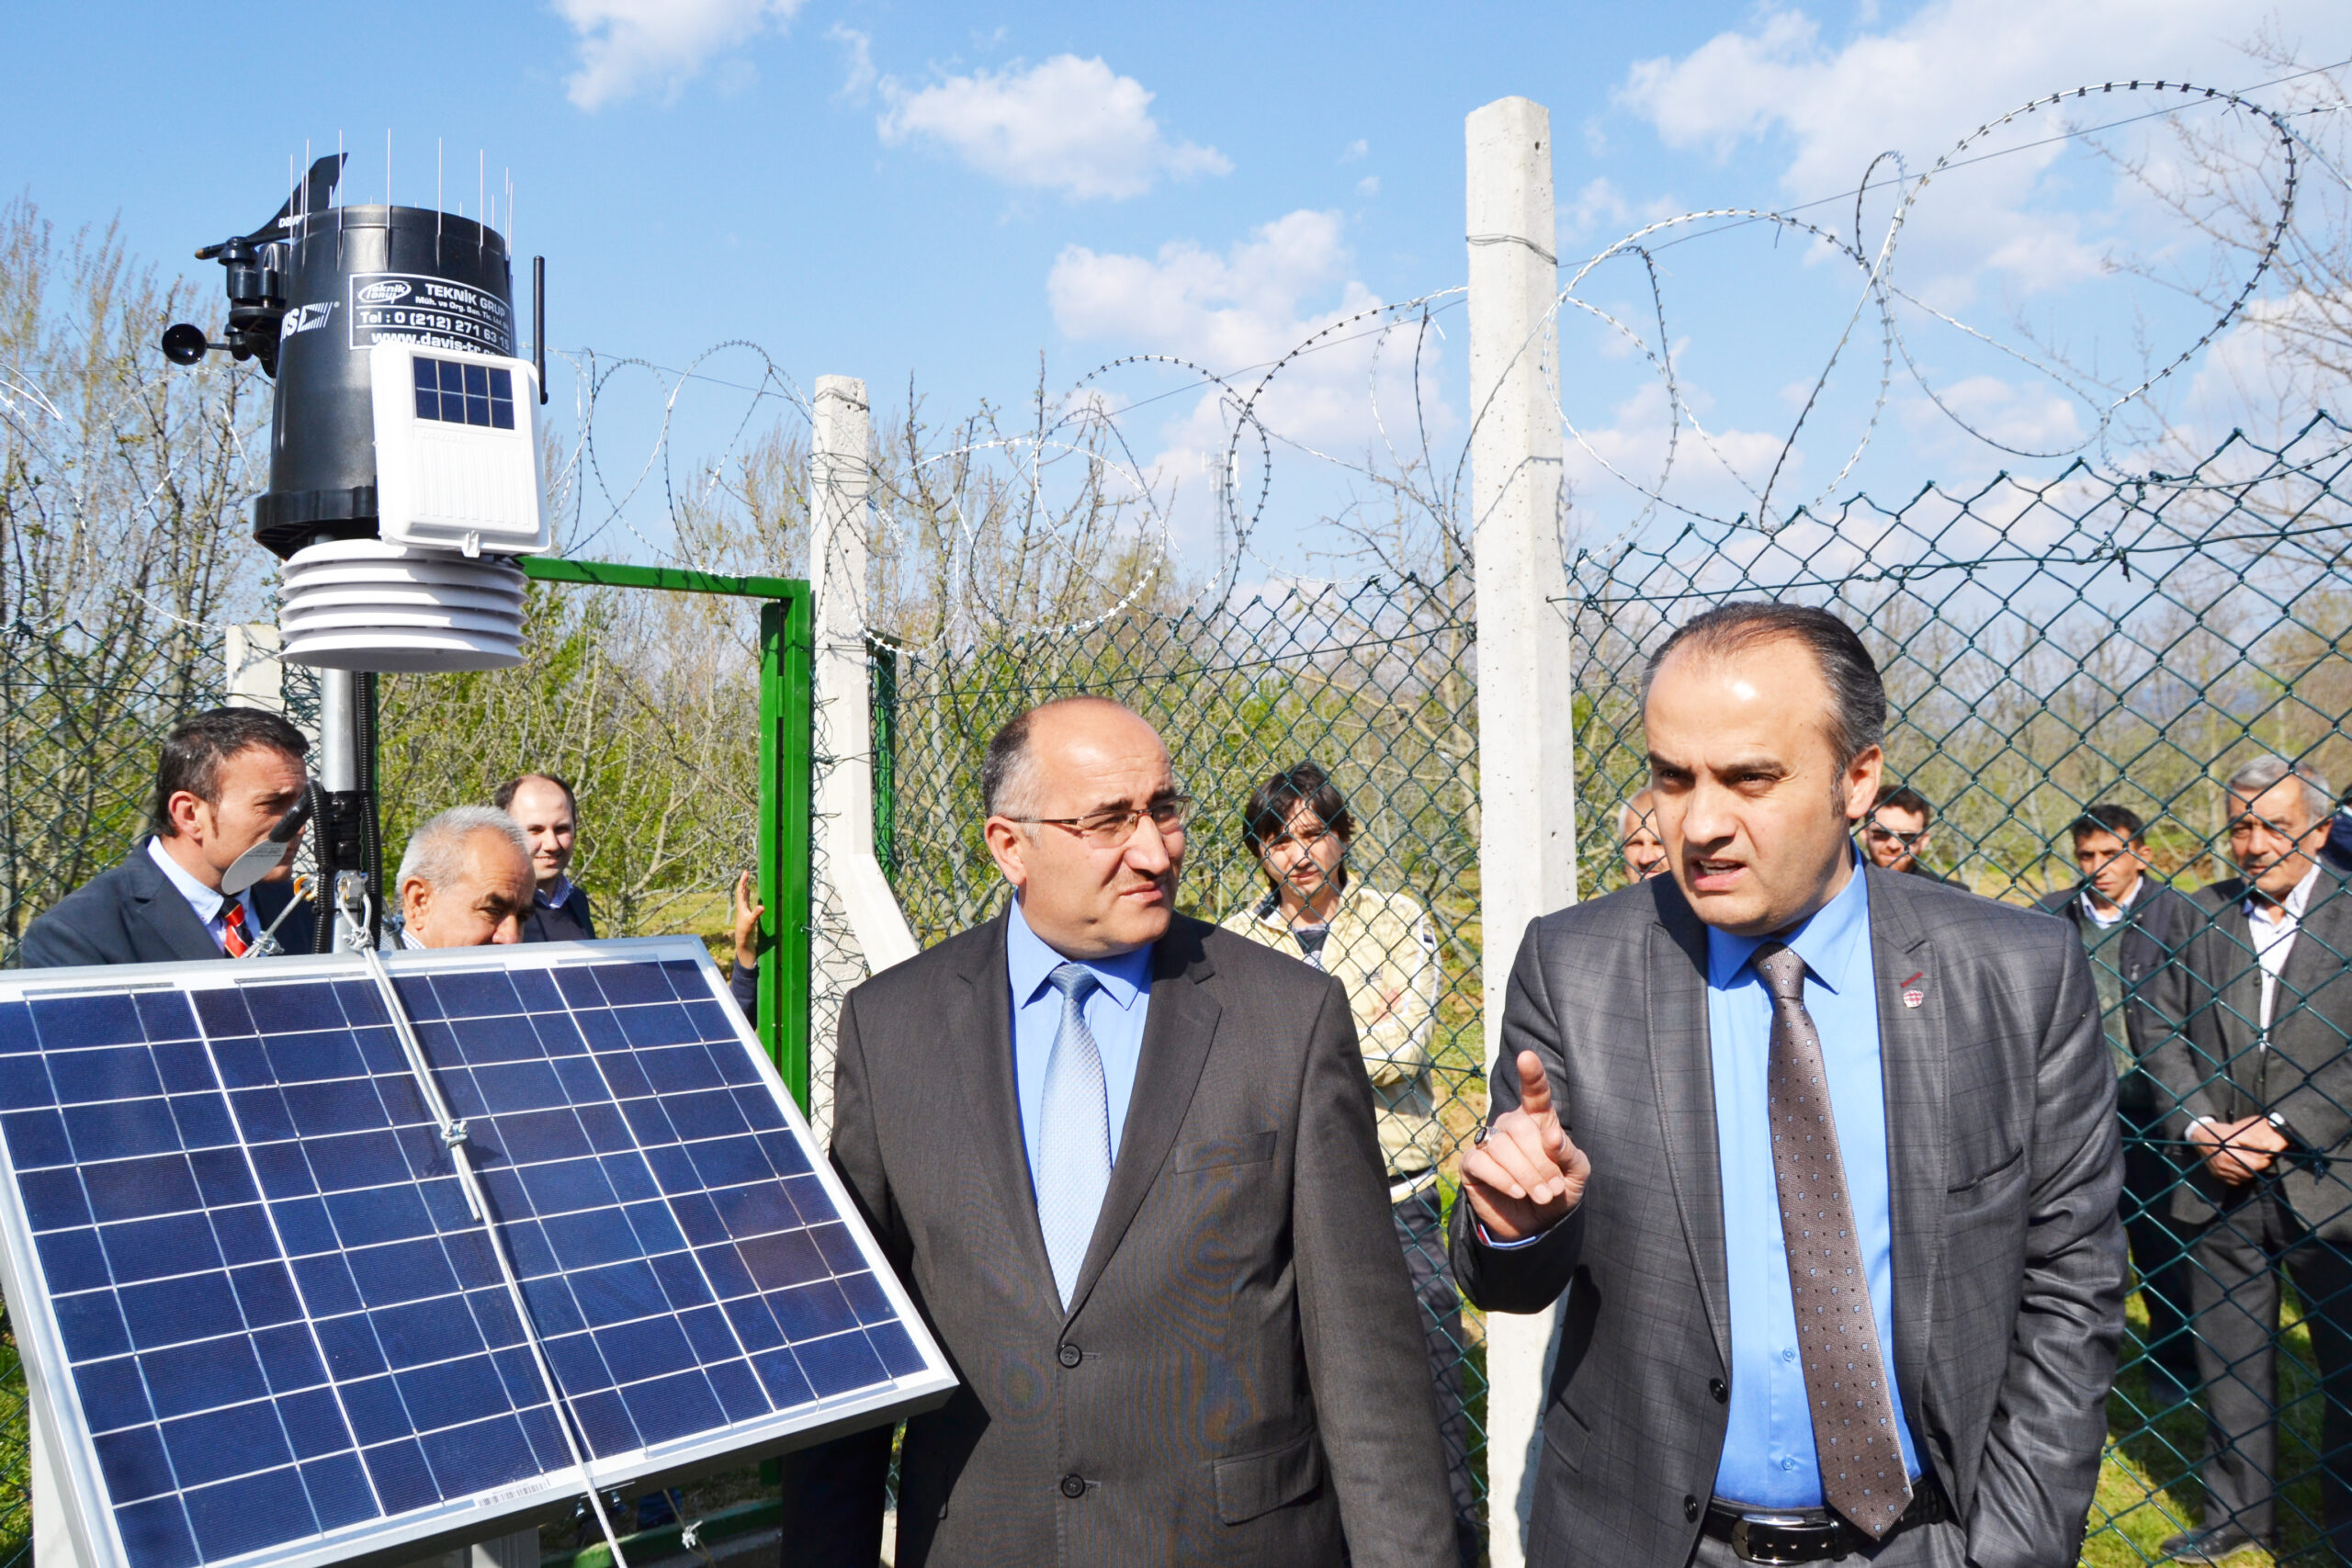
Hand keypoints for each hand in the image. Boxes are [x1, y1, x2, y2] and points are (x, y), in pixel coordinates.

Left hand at [732, 872, 764, 971]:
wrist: (742, 940)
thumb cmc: (745, 931)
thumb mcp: (751, 922)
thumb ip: (756, 914)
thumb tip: (762, 906)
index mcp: (741, 906)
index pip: (740, 891)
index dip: (743, 881)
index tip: (745, 872)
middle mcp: (741, 906)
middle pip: (741, 891)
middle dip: (743, 881)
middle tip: (746, 872)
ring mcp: (743, 909)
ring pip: (743, 895)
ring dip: (745, 887)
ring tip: (746, 879)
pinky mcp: (746, 913)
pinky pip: (746, 900)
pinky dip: (747, 894)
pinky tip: (749, 892)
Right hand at [1461, 1051, 1591, 1241]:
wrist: (1535, 1227)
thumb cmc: (1557, 1191)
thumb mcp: (1576, 1174)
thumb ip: (1569, 1153)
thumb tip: (1551, 1137)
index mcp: (1537, 1120)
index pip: (1535, 1093)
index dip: (1531, 1075)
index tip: (1527, 1057)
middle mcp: (1510, 1125)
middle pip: (1521, 1128)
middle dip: (1541, 1162)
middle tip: (1553, 1189)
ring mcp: (1488, 1142)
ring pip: (1502, 1146)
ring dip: (1527, 1175)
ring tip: (1540, 1195)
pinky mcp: (1471, 1164)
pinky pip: (1483, 1162)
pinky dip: (1504, 1179)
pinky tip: (1517, 1192)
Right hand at [2189, 1115, 2286, 1183]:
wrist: (2200, 1137)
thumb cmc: (2220, 1133)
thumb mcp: (2237, 1133)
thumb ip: (2253, 1141)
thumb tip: (2268, 1148)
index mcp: (2231, 1155)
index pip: (2255, 1165)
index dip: (2264, 1162)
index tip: (2267, 1158)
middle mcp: (2225, 1166)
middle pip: (2250, 1173)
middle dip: (2258, 1168)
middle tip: (2260, 1161)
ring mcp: (2220, 1172)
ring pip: (2243, 1178)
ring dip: (2250, 1173)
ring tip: (2251, 1164)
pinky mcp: (2217, 1175)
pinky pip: (2234, 1182)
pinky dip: (2240, 1177)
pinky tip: (2240, 1169)